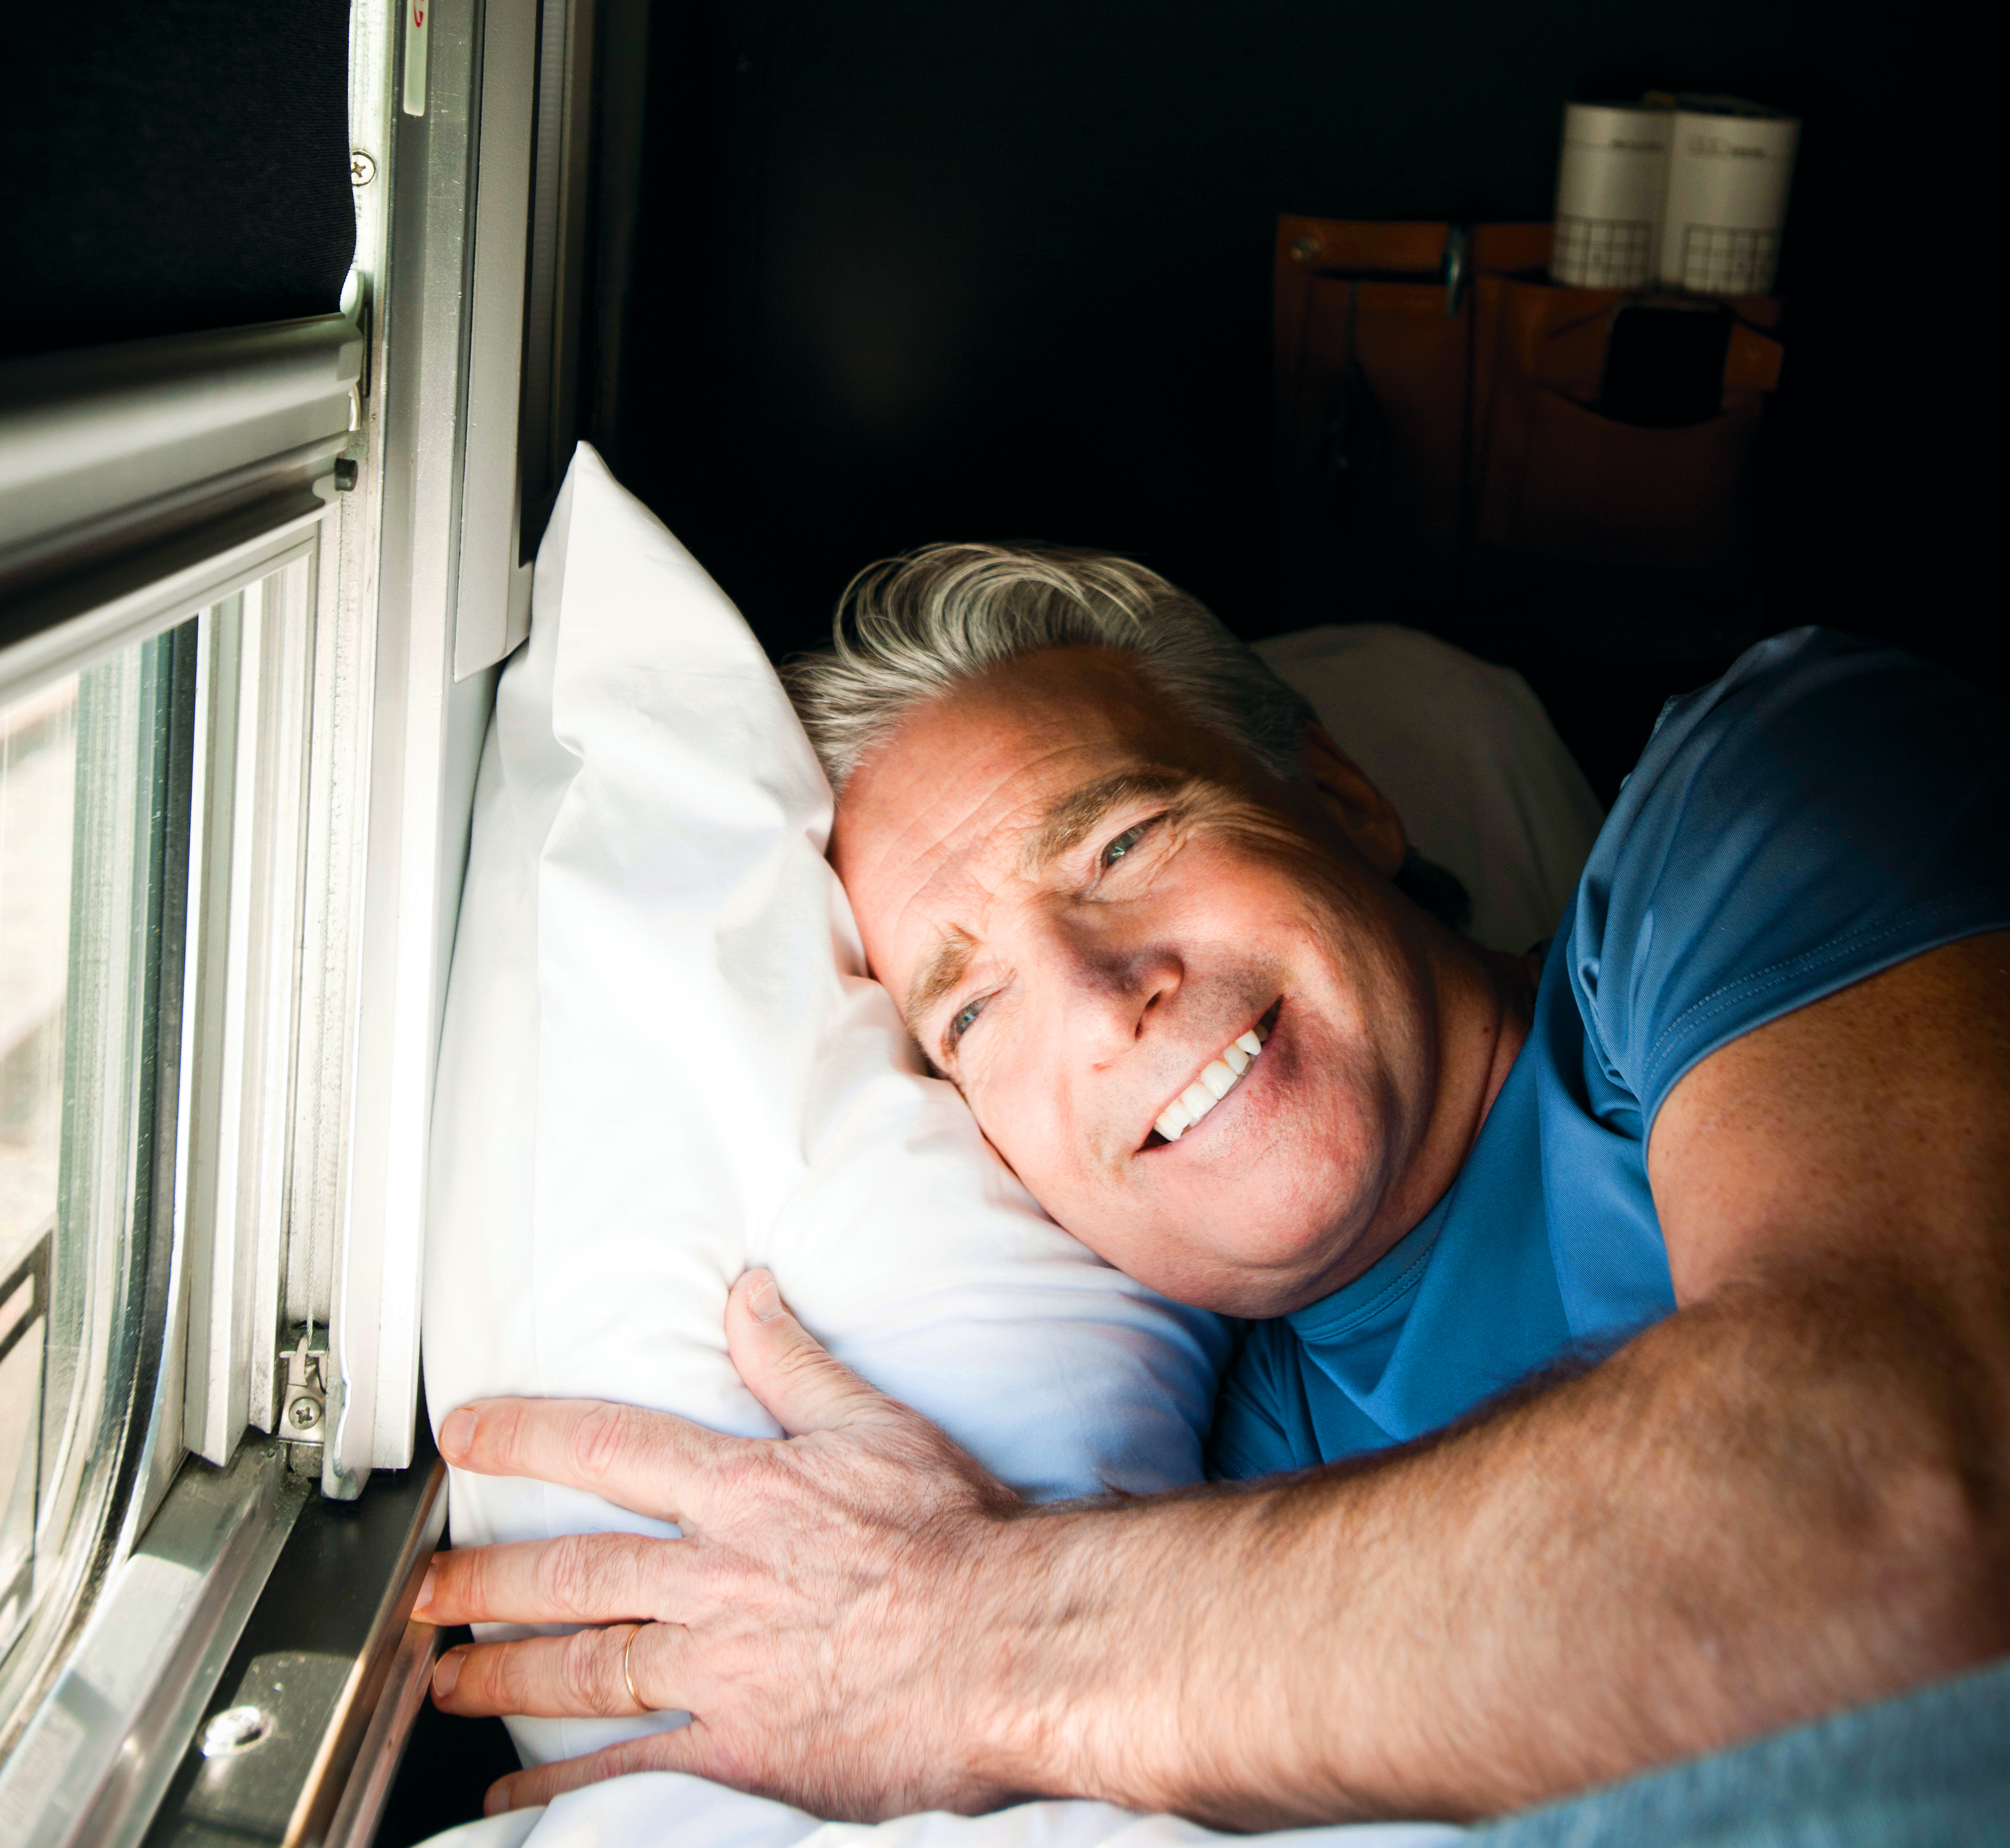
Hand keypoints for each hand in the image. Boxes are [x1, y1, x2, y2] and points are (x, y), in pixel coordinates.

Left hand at [415, 1269, 1026, 1818]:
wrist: (1007, 1643)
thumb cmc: (953, 1534)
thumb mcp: (877, 1423)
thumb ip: (795, 1362)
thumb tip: (747, 1292)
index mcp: (744, 1491)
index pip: (609, 1448)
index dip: (525, 1435)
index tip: (463, 1435)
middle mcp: (716, 1577)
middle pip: (574, 1573)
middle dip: (486, 1580)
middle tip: (425, 1591)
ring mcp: (721, 1667)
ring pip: (585, 1667)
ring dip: (505, 1674)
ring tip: (448, 1679)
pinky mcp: (743, 1746)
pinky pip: (634, 1766)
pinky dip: (567, 1784)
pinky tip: (522, 1792)